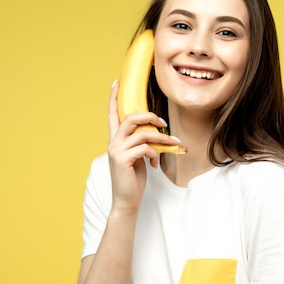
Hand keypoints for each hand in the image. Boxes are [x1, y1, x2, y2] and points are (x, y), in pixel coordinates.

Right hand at [107, 80, 177, 211]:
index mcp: (115, 140)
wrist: (126, 200)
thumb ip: (142, 142)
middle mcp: (113, 142)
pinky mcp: (122, 159)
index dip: (113, 98)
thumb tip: (157, 132)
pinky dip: (155, 153)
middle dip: (149, 116)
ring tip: (172, 144)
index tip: (116, 82)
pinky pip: (144, 148)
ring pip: (142, 133)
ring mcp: (116, 150)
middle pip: (130, 118)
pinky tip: (155, 164)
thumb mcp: (138, 156)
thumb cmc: (133, 178)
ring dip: (161, 138)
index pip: (112, 114)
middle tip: (163, 122)